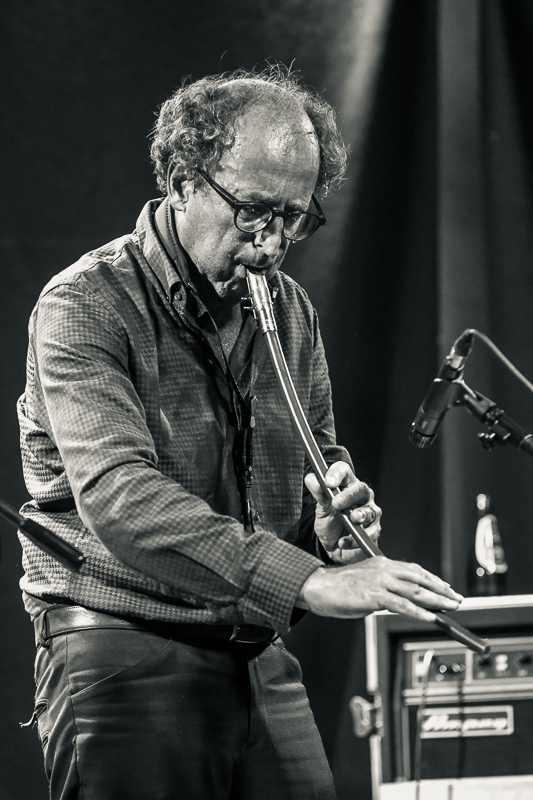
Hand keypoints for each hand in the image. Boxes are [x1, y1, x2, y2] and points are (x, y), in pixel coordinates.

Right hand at [296, 557, 463, 622]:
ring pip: (414, 590)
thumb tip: (401, 601)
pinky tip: (430, 617)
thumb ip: (384, 589)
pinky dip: (418, 611)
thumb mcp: (365, 583)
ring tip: (451, 608)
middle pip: (419, 578)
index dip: (433, 579)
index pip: (414, 570)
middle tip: (457, 600)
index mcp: (382, 563)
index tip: (447, 589)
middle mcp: (383, 568)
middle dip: (441, 590)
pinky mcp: (373, 595)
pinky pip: (401, 604)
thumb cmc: (338, 587)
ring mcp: (379, 581)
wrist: (316, 586)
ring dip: (436, 600)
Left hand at [305, 461, 380, 563]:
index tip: (327, 483)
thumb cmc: (330, 522)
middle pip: (360, 489)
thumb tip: (312, 479)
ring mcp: (370, 512)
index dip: (336, 474)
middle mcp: (362, 496)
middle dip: (349, 495)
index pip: (343, 471)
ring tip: (352, 518)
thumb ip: (318, 493)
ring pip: (370, 511)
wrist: (335, 546)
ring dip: (361, 514)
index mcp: (347, 484)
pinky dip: (355, 539)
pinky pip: (370, 533)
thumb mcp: (322, 508)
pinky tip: (343, 542)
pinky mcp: (374, 530)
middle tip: (336, 503)